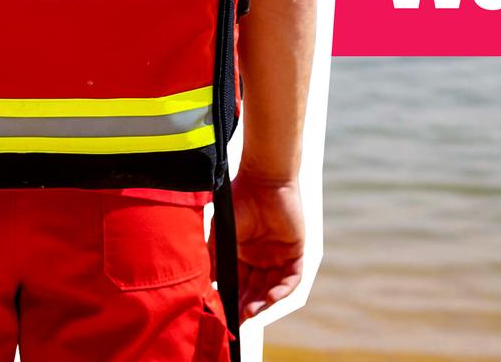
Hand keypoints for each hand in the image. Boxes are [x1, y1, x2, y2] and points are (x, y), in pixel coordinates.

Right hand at [219, 172, 304, 319]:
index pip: (237, 283)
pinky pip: (291, 278)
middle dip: (246, 305)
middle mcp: (260, 257)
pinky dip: (282, 290)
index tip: (223, 313)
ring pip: (272, 287)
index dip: (231, 298)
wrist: (262, 179)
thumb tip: (205, 285)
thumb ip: (215, 258)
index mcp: (242, 254)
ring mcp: (279, 255)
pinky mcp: (295, 252)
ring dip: (262, 302)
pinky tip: (270, 299)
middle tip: (237, 320)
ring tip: (250, 312)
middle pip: (254, 289)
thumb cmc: (238, 201)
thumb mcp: (221, 234)